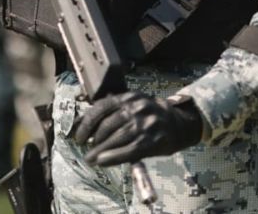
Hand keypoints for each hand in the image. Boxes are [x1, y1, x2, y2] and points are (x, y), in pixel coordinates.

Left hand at [72, 92, 206, 165]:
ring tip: (91, 159)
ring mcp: (144, 124)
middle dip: (93, 141)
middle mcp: (135, 108)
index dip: (86, 124)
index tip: (79, 136)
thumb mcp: (132, 105)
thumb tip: (83, 126)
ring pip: (116, 139)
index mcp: (127, 97)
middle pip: (107, 126)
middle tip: (86, 150)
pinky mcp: (151, 141)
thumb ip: (111, 113)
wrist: (179, 123)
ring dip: (99, 151)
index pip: (100, 108)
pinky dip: (112, 158)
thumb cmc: (149, 115)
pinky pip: (127, 151)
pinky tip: (102, 161)